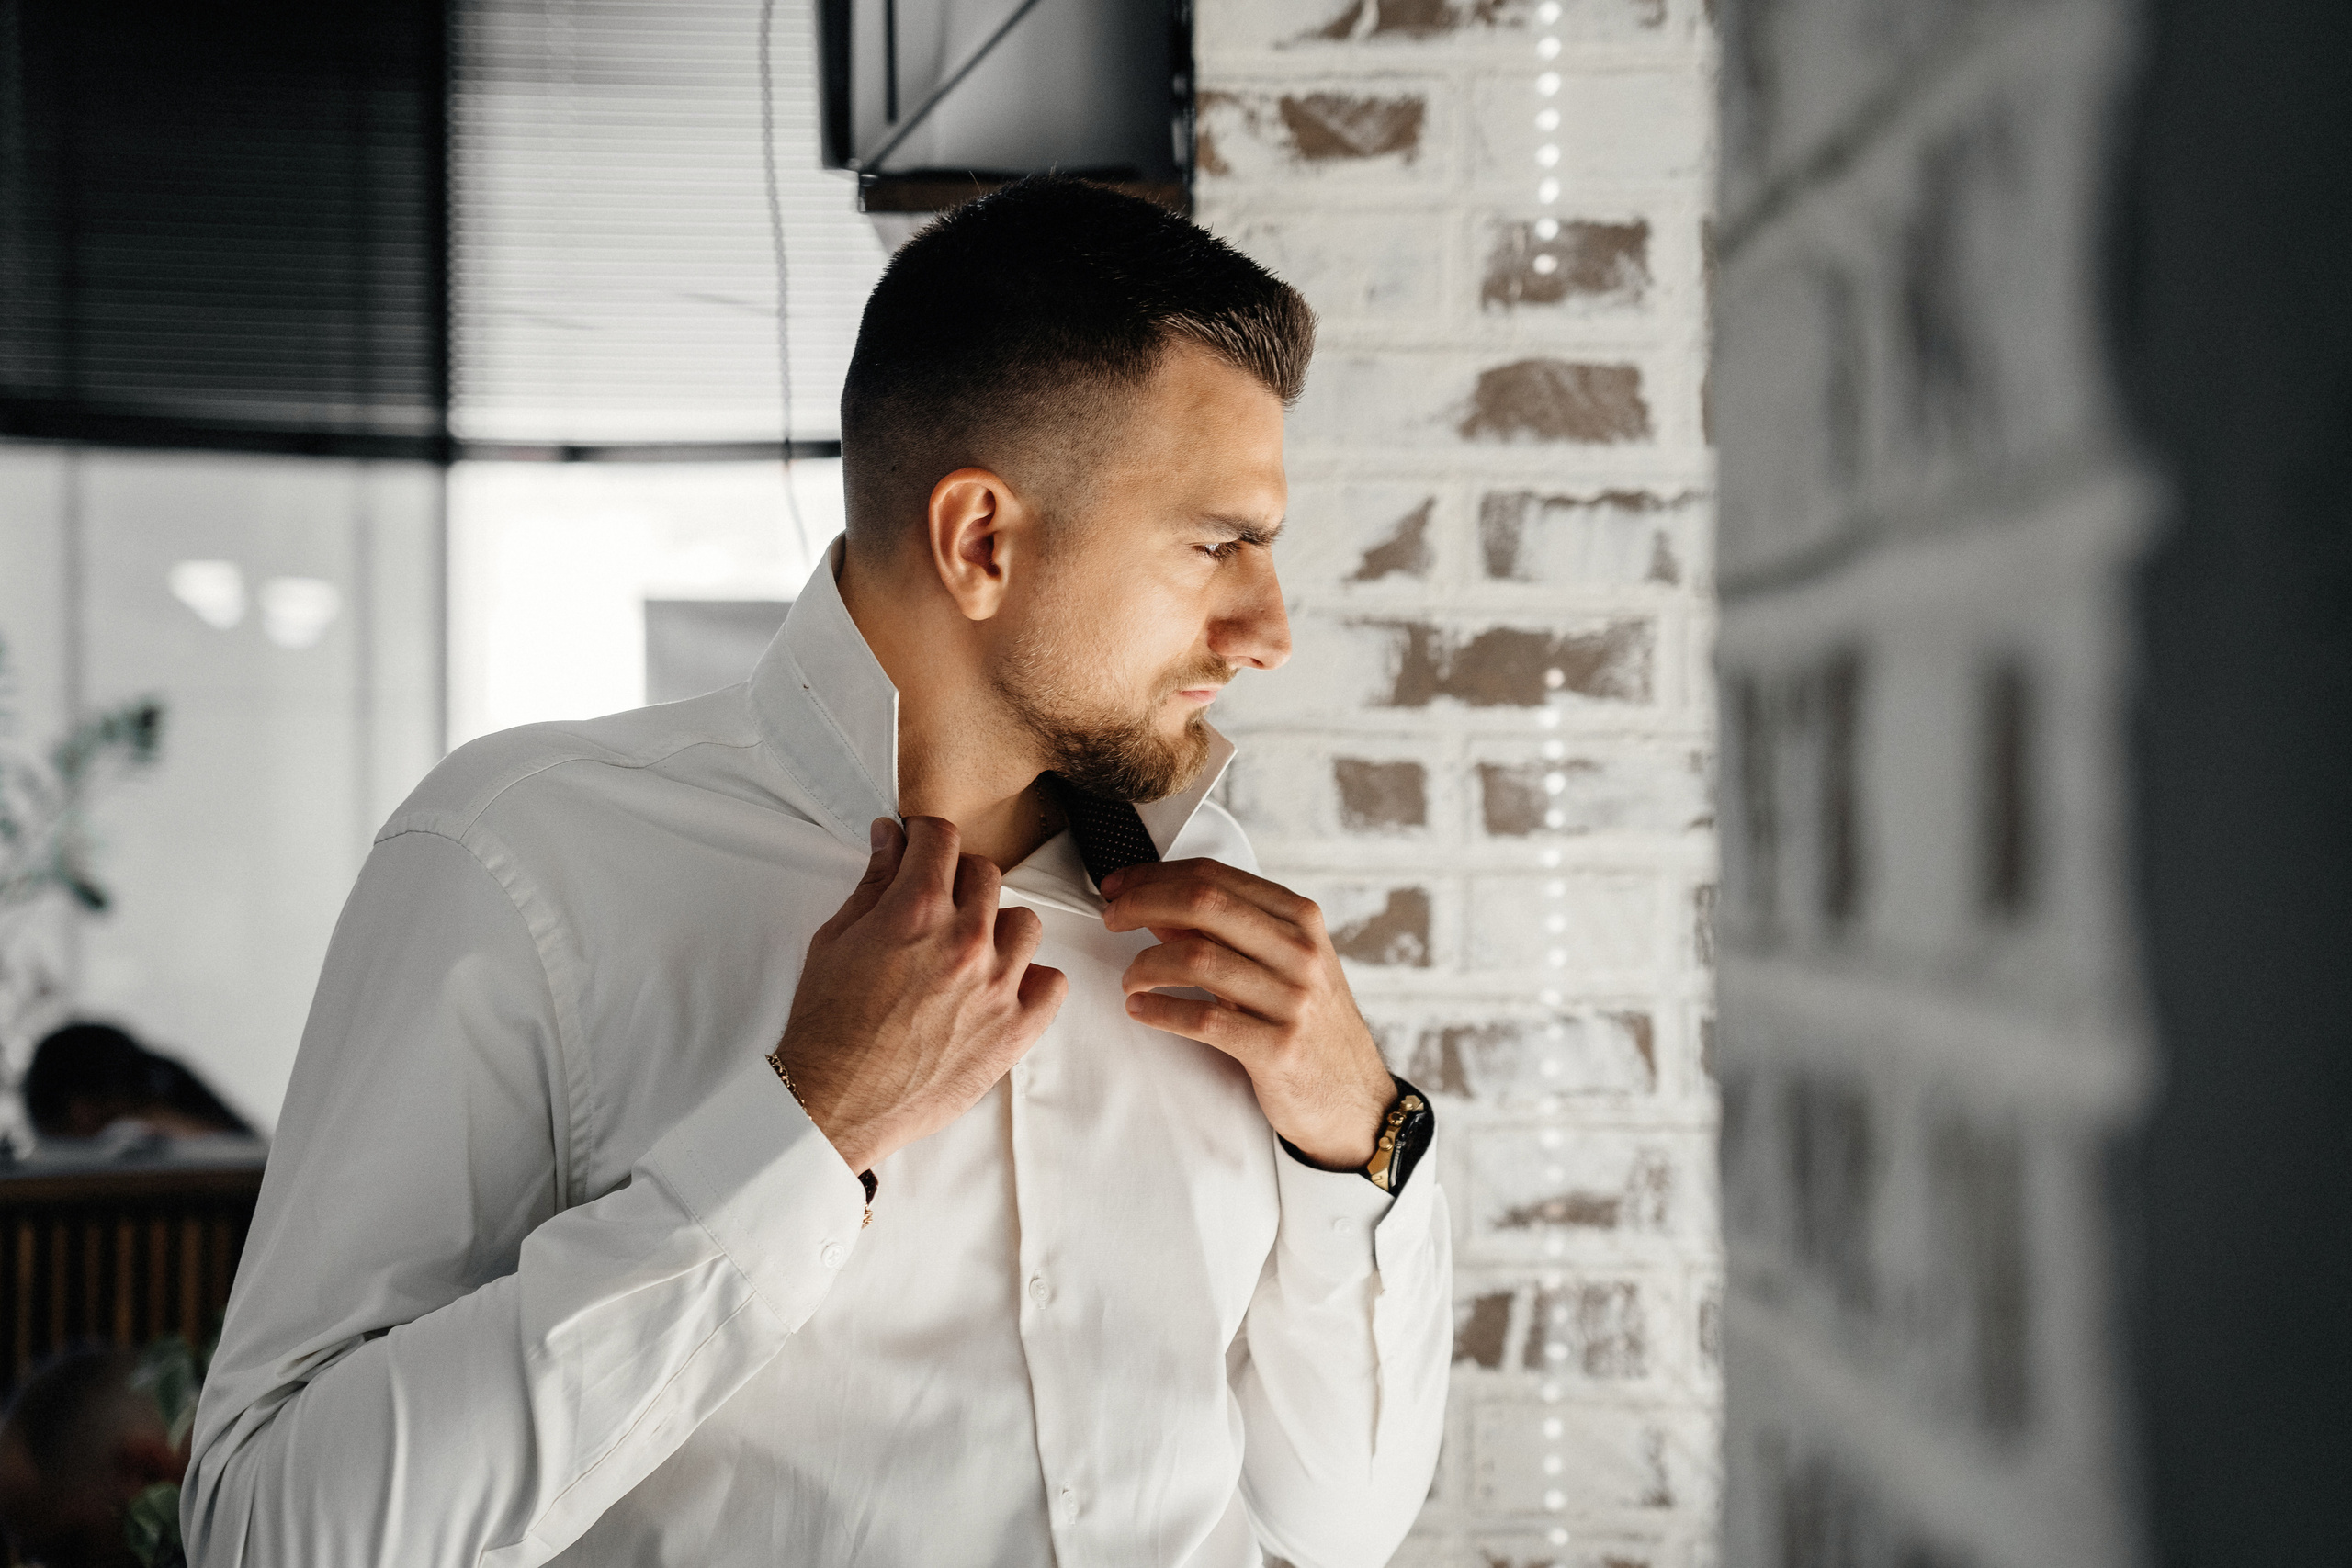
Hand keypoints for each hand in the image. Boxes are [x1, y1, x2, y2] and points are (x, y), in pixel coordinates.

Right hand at [775, 817, 1067, 1171]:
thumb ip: (873, 883)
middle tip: (934, 906)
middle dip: (956, 881)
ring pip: (1024, 923)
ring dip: (998, 928)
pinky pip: (1052, 982)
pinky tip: (1000, 989)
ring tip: (967, 953)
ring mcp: (998, 986)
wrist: (833, 1101)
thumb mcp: (837, 940)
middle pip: (986, 874)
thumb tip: (891, 839)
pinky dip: (1031, 981)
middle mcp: (966, 940)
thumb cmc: (827, 1027)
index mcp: (917, 910)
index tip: (921, 847)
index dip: (926, 837)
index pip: (943, 838)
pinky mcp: (1016, 1029)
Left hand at [1101, 859, 1395, 1169]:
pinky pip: (1201, 1018)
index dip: (1155, 876)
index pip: (1215, 877)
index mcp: (1300, 920)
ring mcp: (1292, 1000)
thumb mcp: (1280, 965)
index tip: (1120, 887)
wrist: (1354, 1099)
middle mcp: (1300, 952)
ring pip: (1196, 958)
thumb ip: (1224, 933)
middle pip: (1203, 904)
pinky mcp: (1276, 1048)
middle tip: (1111, 919)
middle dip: (1141, 904)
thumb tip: (1157, 907)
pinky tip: (1141, 1009)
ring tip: (1131, 980)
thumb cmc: (1310, 1025)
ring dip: (1145, 965)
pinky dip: (1158, 1010)